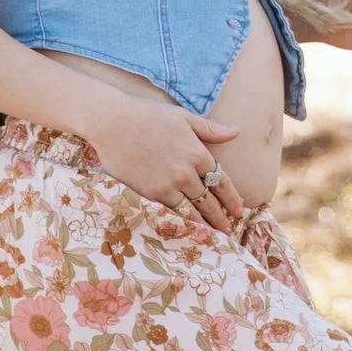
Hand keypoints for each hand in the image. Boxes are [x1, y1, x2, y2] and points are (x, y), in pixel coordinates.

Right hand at [65, 79, 248, 230]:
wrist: (113, 123)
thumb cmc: (148, 115)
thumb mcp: (184, 117)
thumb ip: (210, 129)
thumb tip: (236, 132)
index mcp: (198, 153)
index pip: (222, 182)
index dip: (232, 199)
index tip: (239, 210)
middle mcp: (186, 173)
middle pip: (209, 201)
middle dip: (220, 217)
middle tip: (229, 229)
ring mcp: (168, 185)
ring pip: (192, 212)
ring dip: (203, 225)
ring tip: (212, 235)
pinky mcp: (149, 194)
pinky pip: (170, 213)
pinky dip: (181, 223)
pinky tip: (187, 230)